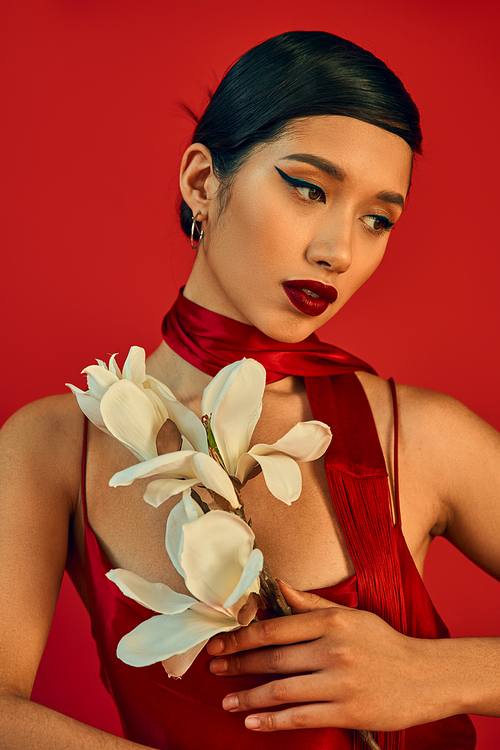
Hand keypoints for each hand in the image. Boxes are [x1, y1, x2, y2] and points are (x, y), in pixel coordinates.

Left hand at [206, 581, 444, 732]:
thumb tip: (281, 585)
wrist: (427, 677)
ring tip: (227, 701)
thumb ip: (312, 604)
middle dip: (236, 665)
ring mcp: (340, 683)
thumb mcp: (351, 615)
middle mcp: (333, 649)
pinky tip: (254, 723)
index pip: (274, 628)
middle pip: (272, 659)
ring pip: (281, 691)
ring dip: (248, 698)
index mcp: (331, 622)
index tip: (219, 643)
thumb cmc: (385, 644)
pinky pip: (301, 718)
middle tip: (213, 669)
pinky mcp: (348, 712)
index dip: (241, 637)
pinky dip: (273, 722)